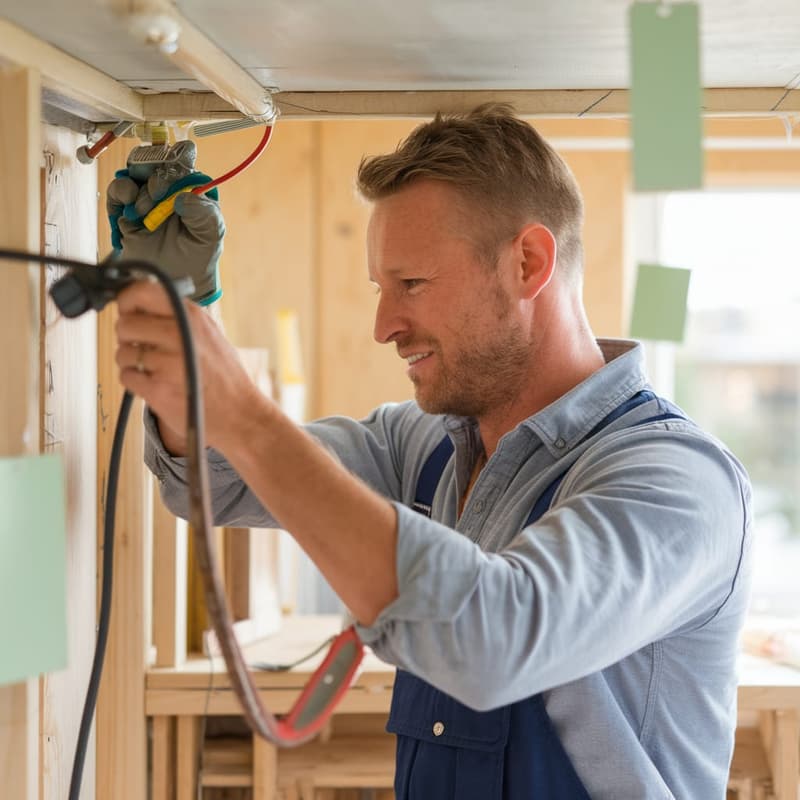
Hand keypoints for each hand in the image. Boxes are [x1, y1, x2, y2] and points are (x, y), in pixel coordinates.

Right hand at [106, 145, 224, 304]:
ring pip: (135, 171)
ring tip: (144, 208)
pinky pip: (118, 190)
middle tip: (157, 193)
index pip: (184, 158)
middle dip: (155, 174)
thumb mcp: (210, 236)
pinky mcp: (127, 209)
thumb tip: (183, 197)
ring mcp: (147, 196)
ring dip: (137, 184)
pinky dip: (120, 192)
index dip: (177, 157)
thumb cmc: (197, 256)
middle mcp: (169, 187)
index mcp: (192, 188)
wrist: (174, 280)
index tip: (173, 172)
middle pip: (156, 161)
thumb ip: (204, 214)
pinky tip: (129, 206)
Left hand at [114, 280, 257, 452]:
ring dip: (132, 362)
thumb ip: (178, 317)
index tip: (128, 311)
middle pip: (125, 324)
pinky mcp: (158, 389)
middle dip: (128, 337)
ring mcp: (169, 363)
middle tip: (143, 346)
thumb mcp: (210, 334)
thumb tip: (138, 304)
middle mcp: (180, 336)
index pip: (141, 292)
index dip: (127, 301)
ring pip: (123, 352)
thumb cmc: (224, 376)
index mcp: (192, 317)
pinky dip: (135, 382)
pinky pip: (126, 377)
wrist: (240, 414)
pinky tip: (156, 383)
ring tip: (155, 369)